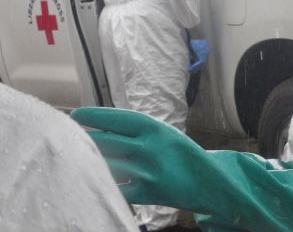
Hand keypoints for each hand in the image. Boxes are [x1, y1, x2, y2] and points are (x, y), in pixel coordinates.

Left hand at [70, 107, 203, 206]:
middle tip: (68, 135)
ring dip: (91, 160)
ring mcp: (148, 171)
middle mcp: (150, 147)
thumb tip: (105, 126)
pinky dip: (105, 184)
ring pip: (109, 164)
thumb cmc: (182, 155)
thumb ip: (139, 132)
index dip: (96, 116)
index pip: (119, 118)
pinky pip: (118, 189)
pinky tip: (94, 180)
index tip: (77, 114)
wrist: (209, 182)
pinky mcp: (148, 193)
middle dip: (86, 137)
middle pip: (108, 141)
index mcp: (156, 129)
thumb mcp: (165, 135)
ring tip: (75, 156)